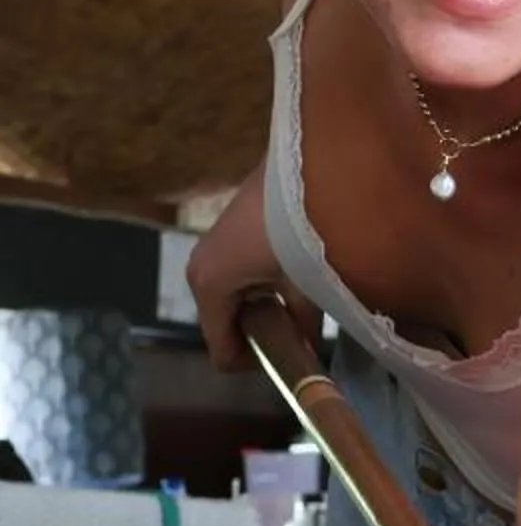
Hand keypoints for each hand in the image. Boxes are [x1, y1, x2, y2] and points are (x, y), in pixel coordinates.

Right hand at [187, 167, 318, 371]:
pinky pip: (244, 275)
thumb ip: (306, 324)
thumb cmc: (304, 228)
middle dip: (265, 335)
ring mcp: (213, 247)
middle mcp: (202, 267)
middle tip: (305, 332)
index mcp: (209, 285)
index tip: (294, 361)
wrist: (306, 160)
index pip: (222, 351)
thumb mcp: (310, 282)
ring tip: (308, 302)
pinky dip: (267, 284)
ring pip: (239, 299)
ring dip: (269, 308)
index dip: (258, 365)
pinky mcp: (230, 230)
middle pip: (229, 325)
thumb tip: (314, 356)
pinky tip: (301, 276)